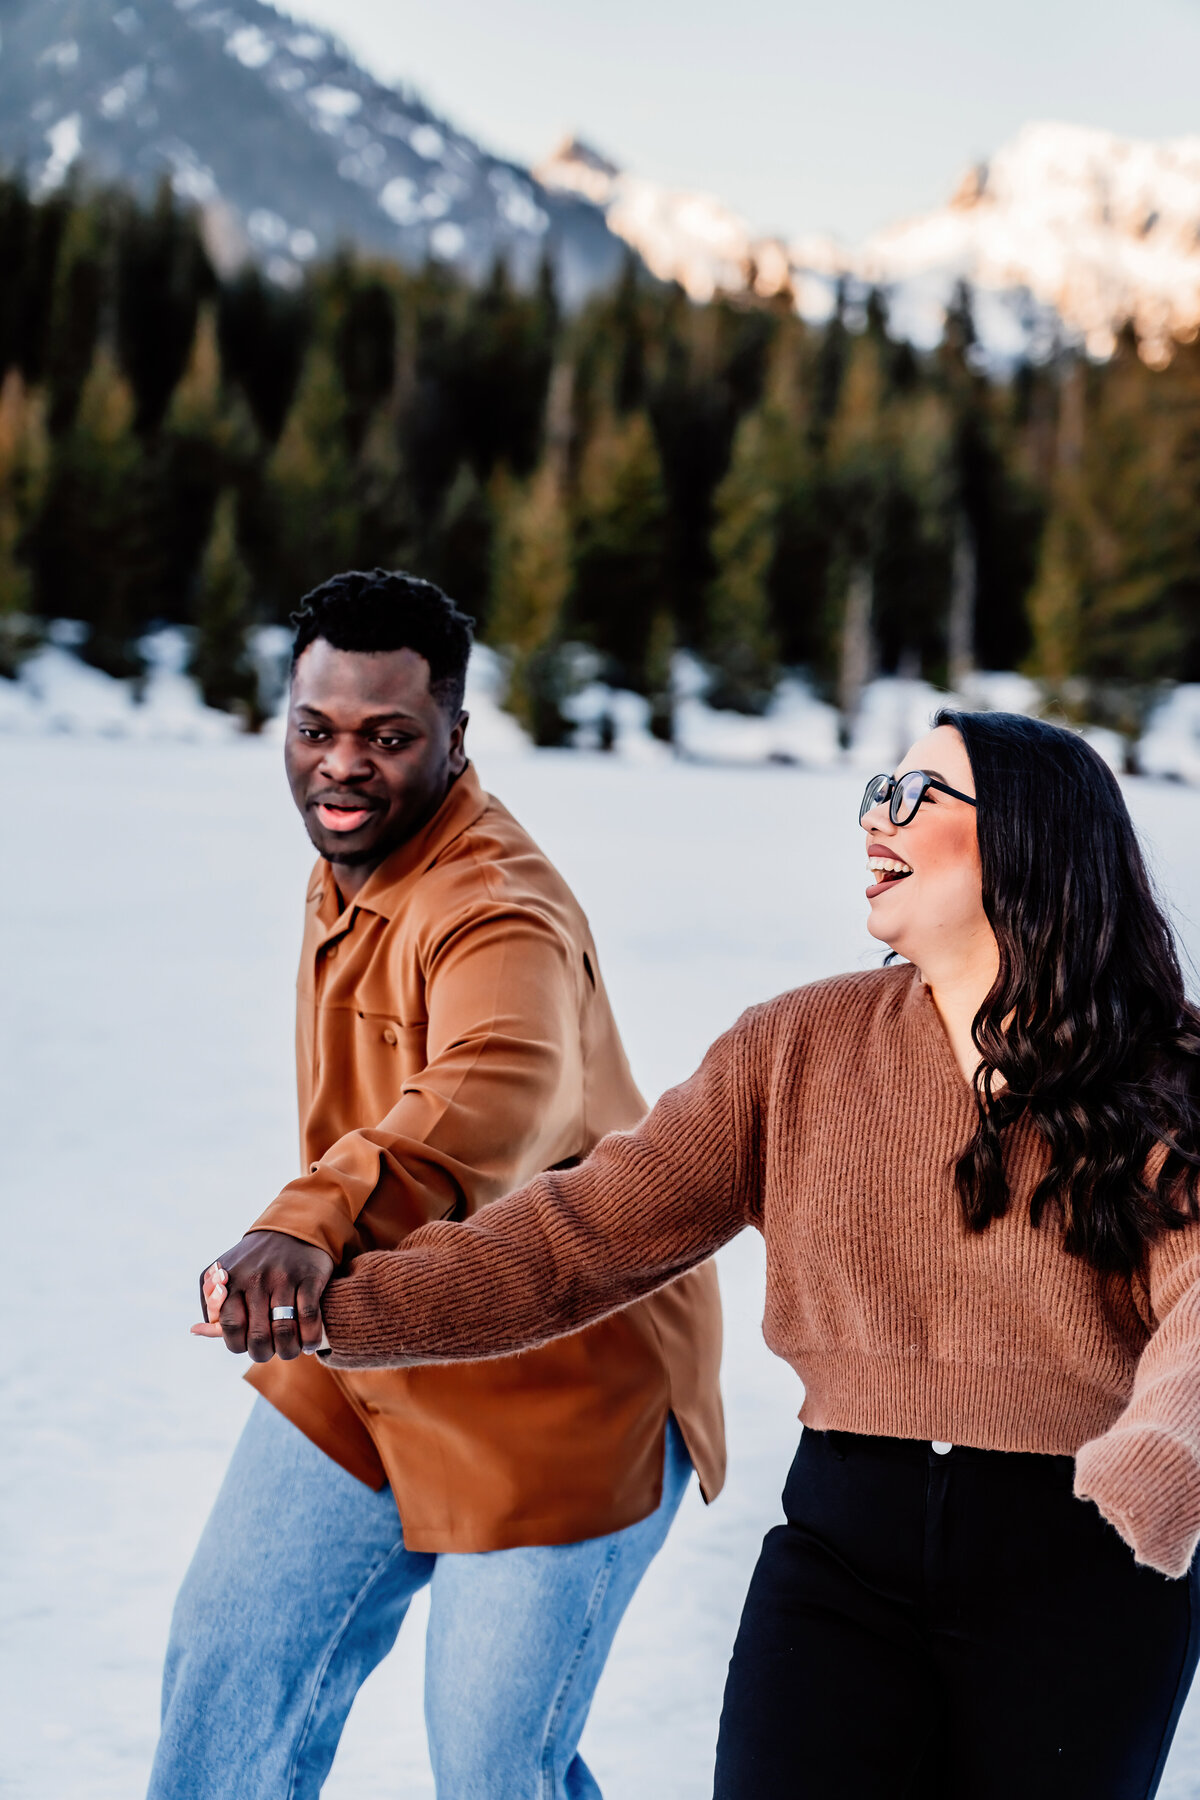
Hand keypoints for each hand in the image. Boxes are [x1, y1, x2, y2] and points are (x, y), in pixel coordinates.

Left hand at [192, 1231, 333, 1362]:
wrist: (293, 1227)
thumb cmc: (254, 1260)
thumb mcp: (226, 1275)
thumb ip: (213, 1304)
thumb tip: (195, 1330)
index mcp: (231, 1280)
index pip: (230, 1327)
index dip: (239, 1345)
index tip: (247, 1346)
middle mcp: (256, 1278)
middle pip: (258, 1335)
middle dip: (264, 1353)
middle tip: (270, 1351)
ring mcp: (284, 1277)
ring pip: (284, 1330)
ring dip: (288, 1350)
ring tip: (290, 1351)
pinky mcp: (309, 1276)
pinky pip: (309, 1317)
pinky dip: (310, 1338)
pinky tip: (309, 1344)